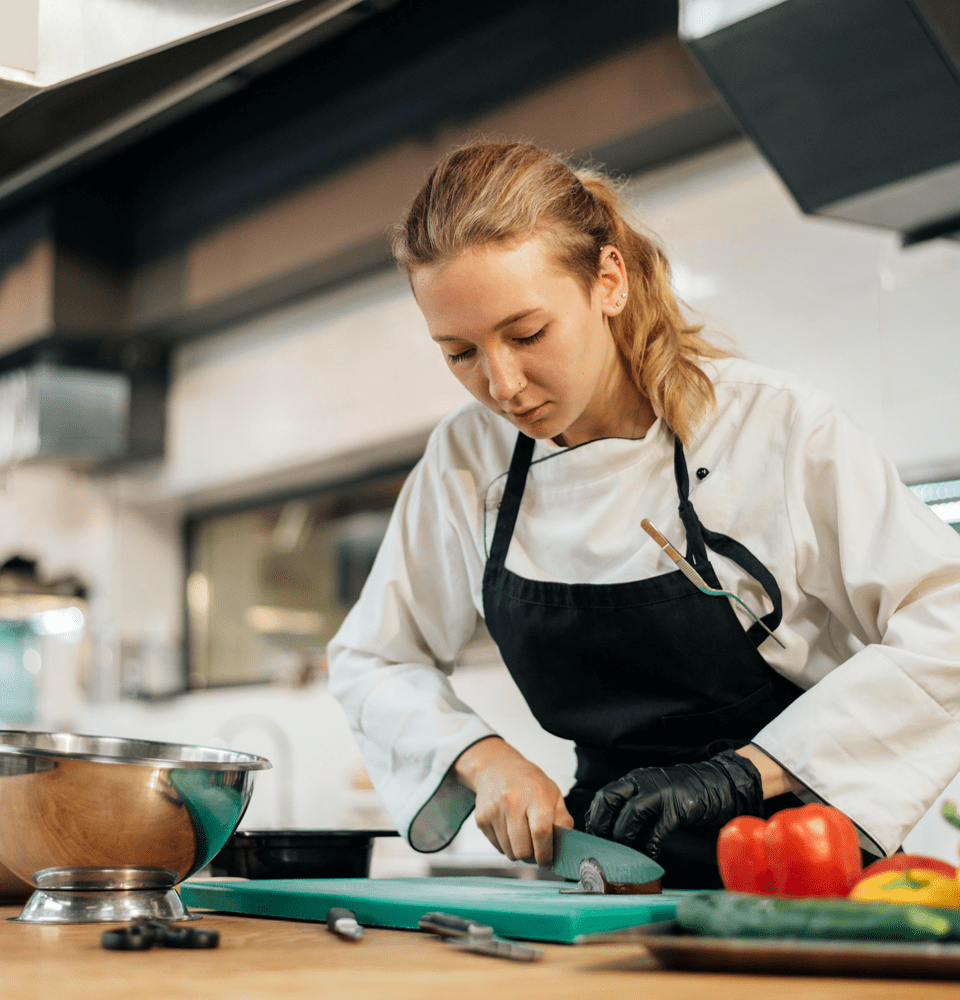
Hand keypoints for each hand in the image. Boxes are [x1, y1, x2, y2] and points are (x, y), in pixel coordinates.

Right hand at [454, 737, 573, 865]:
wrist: (496, 767)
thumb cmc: (528, 782)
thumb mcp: (553, 793)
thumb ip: (562, 819)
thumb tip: (566, 844)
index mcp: (535, 795)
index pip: (541, 832)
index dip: (546, 853)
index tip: (548, 861)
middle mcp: (512, 802)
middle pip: (523, 849)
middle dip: (532, 855)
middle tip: (535, 847)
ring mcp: (494, 811)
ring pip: (509, 852)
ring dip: (518, 850)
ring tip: (522, 833)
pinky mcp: (481, 819)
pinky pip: (497, 847)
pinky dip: (506, 845)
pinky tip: (509, 828)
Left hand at [584, 749, 763, 858]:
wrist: (719, 783)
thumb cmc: (684, 794)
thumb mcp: (653, 794)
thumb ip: (634, 808)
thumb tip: (614, 835)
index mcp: (634, 780)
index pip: (603, 797)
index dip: (594, 820)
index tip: (592, 840)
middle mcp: (642, 782)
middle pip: (609, 799)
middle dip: (601, 826)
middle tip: (602, 849)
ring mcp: (661, 792)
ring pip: (631, 814)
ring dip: (624, 839)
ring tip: (624, 857)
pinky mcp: (679, 807)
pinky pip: (658, 830)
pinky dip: (649, 847)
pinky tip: (648, 858)